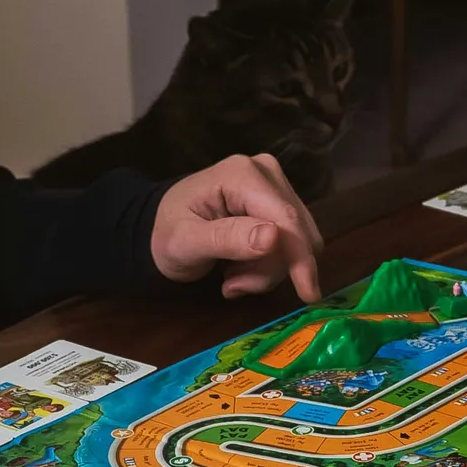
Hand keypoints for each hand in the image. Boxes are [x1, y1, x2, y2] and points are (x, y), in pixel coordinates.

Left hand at [153, 153, 324, 300]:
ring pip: (298, 241)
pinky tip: (240, 267)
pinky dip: (268, 264)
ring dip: (267, 269)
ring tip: (231, 276)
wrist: (158, 225)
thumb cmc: (165, 233)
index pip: (286, 219)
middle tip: (233, 285)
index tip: (308, 295)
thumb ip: (227, 239)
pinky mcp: (279, 200)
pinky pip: (292, 242)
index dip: (300, 258)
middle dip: (270, 268)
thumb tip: (274, 237)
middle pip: (296, 232)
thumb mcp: (185, 243)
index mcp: (242, 175)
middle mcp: (266, 172)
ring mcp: (275, 184)